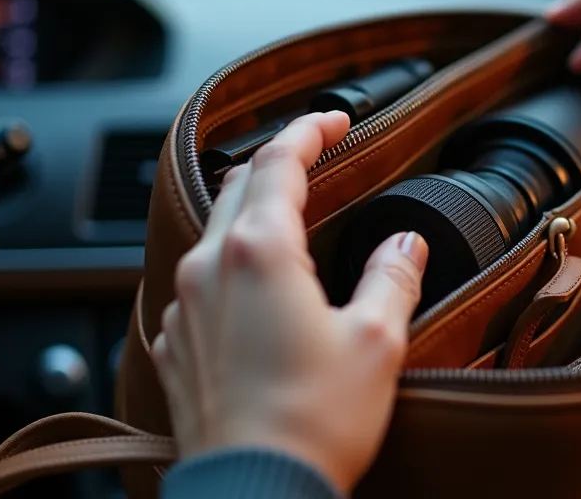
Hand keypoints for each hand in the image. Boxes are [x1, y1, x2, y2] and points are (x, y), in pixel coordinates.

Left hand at [150, 111, 428, 493]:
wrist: (253, 492)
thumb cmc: (314, 423)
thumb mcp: (377, 342)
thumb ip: (391, 278)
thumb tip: (405, 246)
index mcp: (260, 252)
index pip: (280, 159)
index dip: (310, 129)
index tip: (335, 119)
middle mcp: (210, 268)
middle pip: (239, 185)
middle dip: (278, 161)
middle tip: (315, 157)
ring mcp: (185, 307)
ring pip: (213, 232)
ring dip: (251, 212)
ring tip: (288, 220)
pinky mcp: (176, 345)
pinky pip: (198, 282)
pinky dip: (229, 265)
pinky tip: (256, 290)